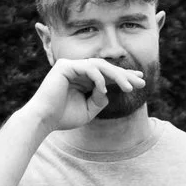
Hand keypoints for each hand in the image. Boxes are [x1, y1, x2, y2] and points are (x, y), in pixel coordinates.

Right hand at [29, 56, 145, 131]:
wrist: (43, 120)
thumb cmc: (63, 117)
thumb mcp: (88, 111)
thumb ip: (100, 100)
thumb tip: (108, 89)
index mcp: (84, 79)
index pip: (107, 75)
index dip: (124, 77)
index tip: (140, 80)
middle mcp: (78, 70)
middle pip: (106, 68)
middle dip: (125, 75)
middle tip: (141, 81)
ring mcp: (71, 66)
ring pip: (100, 65)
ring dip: (117, 76)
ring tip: (128, 87)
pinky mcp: (65, 66)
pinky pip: (88, 68)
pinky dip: (98, 77)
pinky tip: (105, 88)